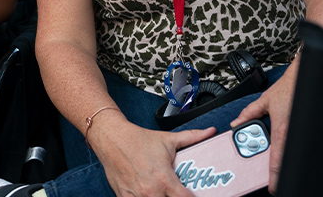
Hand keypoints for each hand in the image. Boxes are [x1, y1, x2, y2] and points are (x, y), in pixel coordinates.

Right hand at [90, 116, 216, 196]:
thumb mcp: (168, 139)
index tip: (195, 196)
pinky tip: (148, 194)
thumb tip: (210, 132)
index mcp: (164, 179)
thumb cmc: (138, 140)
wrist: (111, 138)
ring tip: (162, 192)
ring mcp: (136, 196)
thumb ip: (192, 137)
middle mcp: (151, 191)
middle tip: (176, 192)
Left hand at [232, 70, 296, 193]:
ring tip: (282, 162)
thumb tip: (236, 123)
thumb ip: (248, 114)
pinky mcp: (308, 131)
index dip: (275, 179)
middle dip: (279, 170)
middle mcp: (293, 136)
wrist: (308, 77)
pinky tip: (292, 148)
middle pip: (286, 162)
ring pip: (294, 155)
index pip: (276, 162)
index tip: (272, 187)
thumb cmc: (290, 88)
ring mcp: (302, 134)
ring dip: (288, 159)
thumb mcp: (264, 100)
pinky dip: (296, 150)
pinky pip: (302, 146)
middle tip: (274, 175)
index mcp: (280, 131)